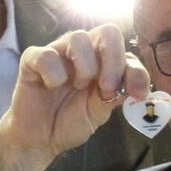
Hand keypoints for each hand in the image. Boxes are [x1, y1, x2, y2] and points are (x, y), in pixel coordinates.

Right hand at [1, 24, 149, 164]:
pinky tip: (51, 87)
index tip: (137, 94)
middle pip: (108, 31)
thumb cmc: (70, 120)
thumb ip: (117, 95)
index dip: (135, 70)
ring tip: (76, 87)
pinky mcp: (32, 59)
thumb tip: (138, 87)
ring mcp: (57, 51)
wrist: (40, 139)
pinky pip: (47, 55)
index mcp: (101, 59)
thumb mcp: (100, 111)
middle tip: (106, 89)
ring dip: (84, 67)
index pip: (126, 50)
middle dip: (113, 61)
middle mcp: (81, 50)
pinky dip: (54, 75)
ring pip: (78, 37)